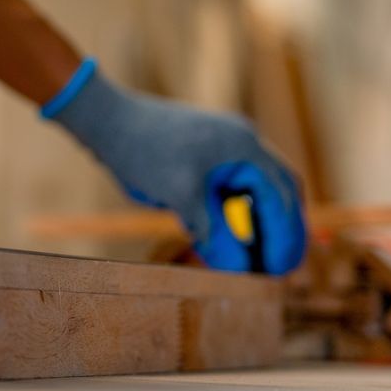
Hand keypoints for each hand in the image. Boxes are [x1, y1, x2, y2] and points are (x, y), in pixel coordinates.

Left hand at [44, 61, 305, 273]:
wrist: (106, 120)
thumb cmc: (142, 151)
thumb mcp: (181, 196)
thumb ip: (215, 234)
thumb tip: (242, 271)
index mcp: (244, 147)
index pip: (280, 197)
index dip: (285, 236)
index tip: (280, 271)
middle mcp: (242, 144)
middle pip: (280, 192)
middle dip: (283, 230)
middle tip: (280, 269)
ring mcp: (226, 148)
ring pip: (258, 192)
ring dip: (261, 224)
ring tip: (259, 261)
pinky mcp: (207, 157)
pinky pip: (234, 190)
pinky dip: (238, 216)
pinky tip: (230, 240)